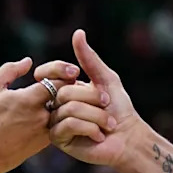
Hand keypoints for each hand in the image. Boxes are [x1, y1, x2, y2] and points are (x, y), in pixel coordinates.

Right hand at [0, 58, 77, 172]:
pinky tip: (52, 109)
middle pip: (67, 96)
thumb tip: (28, 61)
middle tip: (69, 80)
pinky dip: (59, 115)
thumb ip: (10, 70)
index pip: (60, 80)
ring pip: (65, 111)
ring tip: (60, 94)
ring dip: (65, 102)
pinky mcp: (44, 143)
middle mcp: (40, 116)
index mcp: (28, 99)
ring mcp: (44, 131)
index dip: (64, 73)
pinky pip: (59, 124)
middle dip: (69, 86)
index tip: (68, 70)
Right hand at [39, 30, 142, 169]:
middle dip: (93, 99)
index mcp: (62, 89)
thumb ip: (88, 58)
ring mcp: (54, 122)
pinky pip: (69, 125)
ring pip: (69, 109)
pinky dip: (91, 128)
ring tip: (107, 124)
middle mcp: (54, 105)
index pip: (44, 74)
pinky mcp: (58, 139)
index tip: (77, 75)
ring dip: (96, 116)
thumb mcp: (105, 78)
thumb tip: (78, 33)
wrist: (128, 137)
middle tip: (106, 106)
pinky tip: (98, 135)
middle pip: (64, 92)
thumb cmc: (118, 108)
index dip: (56, 71)